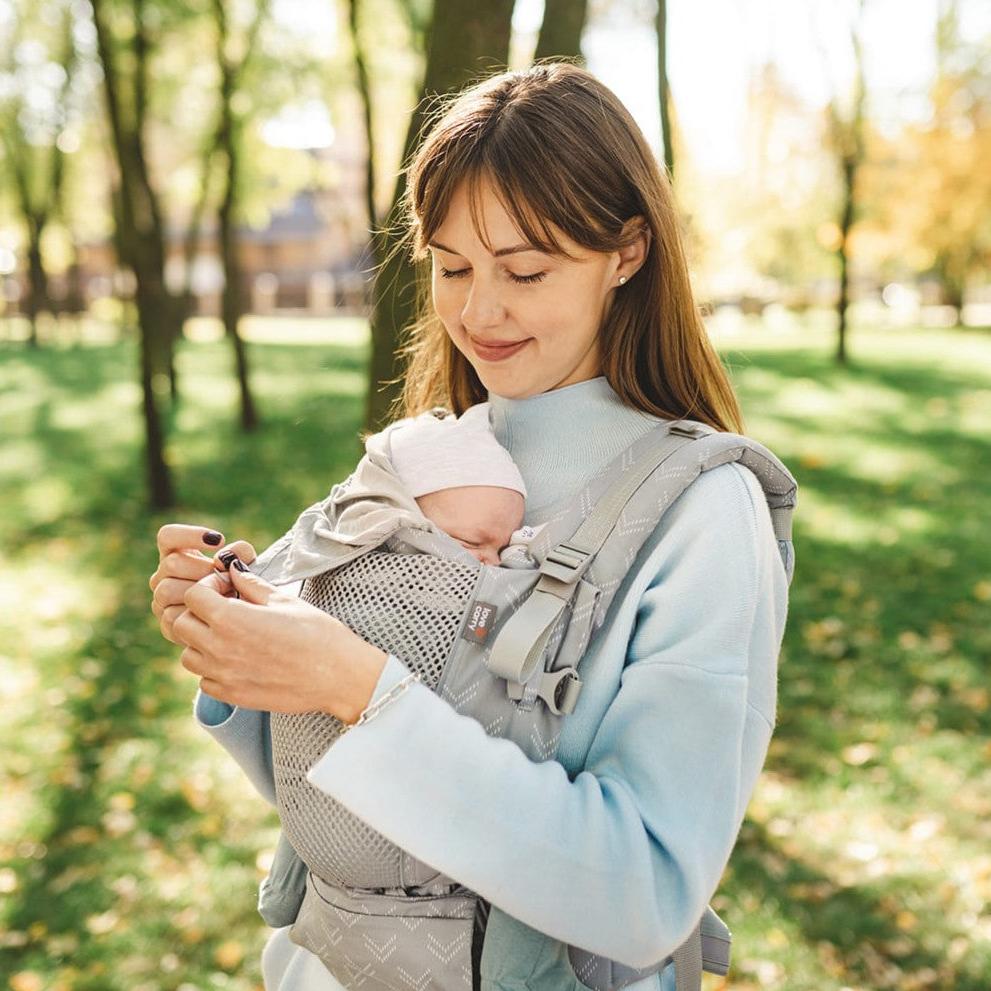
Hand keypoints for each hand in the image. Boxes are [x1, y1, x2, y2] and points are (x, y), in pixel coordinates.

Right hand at [150, 524, 255, 643]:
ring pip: (166, 590)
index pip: (167, 536)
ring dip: (198, 592)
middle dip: (202, 568)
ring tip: (224, 594)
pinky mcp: (168, 625)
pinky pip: (171, 617)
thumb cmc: (241, 585)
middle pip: (171, 563)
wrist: (243, 621)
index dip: (188, 535)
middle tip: (225, 577)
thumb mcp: (245, 564)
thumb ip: (239, 552)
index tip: (219, 540)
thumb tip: (221, 559)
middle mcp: (164, 576)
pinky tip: (217, 613)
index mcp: (176, 555)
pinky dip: (196, 614)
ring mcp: (162, 601)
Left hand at [176, 565, 387, 720]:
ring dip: (202, 642)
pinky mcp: (232, 696)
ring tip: (231, 636)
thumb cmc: (317, 633)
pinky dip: (213, 669)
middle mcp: (219, 648)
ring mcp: (223, 675)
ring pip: (188, 655)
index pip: (193, 596)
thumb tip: (233, 570)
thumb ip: (252, 585)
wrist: (338, 675)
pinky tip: (238, 660)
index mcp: (232, 619)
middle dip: (200, 612)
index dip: (208, 586)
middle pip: (182, 624)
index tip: (228, 589)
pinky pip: (204, 681)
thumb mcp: (285, 600)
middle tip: (226, 610)